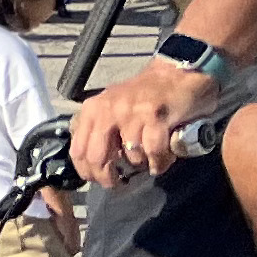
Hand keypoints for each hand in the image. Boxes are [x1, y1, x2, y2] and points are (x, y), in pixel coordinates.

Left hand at [73, 59, 217, 186]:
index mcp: (92, 109)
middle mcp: (107, 110)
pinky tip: (162, 159)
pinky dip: (160, 162)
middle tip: (120, 183)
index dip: (87, 172)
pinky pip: (154, 152)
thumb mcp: (112, 108)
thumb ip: (99, 130)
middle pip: (97, 157)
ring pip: (131, 156)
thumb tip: (91, 163)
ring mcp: (131, 113)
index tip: (99, 181)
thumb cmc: (146, 95)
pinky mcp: (155, 116)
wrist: (178, 73)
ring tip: (150, 159)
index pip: (78, 150)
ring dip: (142, 165)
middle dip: (108, 177)